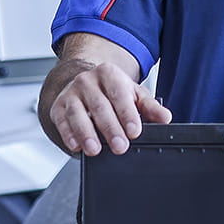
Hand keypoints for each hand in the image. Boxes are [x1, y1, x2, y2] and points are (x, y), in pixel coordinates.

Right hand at [43, 51, 169, 155]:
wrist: (85, 83)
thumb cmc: (112, 92)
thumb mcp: (134, 94)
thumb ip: (150, 107)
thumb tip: (165, 118)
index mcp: (109, 74)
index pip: (120, 95)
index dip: (127, 114)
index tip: (135, 132)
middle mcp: (87, 81)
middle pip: (100, 106)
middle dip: (110, 128)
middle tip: (120, 147)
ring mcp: (70, 94)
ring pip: (77, 114)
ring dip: (86, 134)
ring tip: (95, 150)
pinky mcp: (58, 108)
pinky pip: (62, 122)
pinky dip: (68, 135)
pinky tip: (76, 146)